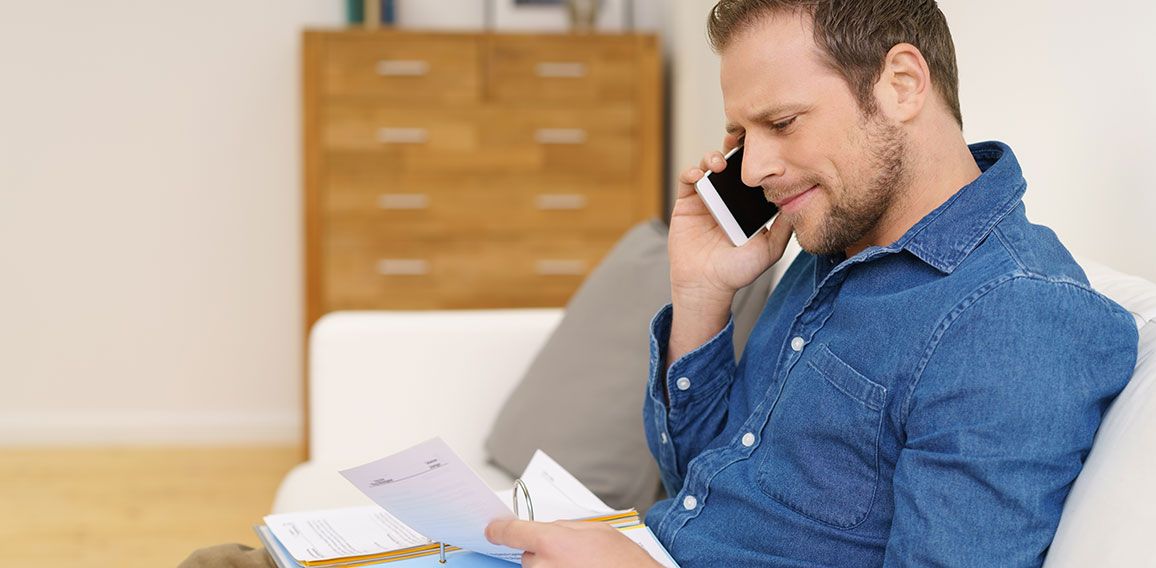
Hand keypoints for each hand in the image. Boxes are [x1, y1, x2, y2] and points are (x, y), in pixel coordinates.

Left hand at [485, 519, 661, 567]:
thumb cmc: (624, 563)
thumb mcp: (596, 530)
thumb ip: (564, 527)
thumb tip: (545, 528)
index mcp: (551, 542)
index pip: (513, 532)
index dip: (500, 529)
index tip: (492, 530)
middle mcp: (543, 567)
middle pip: (527, 556)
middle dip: (544, 553)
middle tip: (572, 556)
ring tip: (580, 567)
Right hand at [666, 134, 792, 362]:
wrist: (708, 286)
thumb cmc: (737, 272)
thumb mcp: (770, 249)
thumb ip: (784, 227)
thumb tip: (801, 202)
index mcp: (745, 205)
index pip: (752, 174)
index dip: (756, 159)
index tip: (764, 148)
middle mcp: (726, 198)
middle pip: (731, 163)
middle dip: (735, 148)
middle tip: (741, 141)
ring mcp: (705, 198)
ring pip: (709, 166)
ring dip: (713, 157)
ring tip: (720, 163)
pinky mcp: (686, 203)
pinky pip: (687, 179)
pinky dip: (692, 171)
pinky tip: (700, 175)